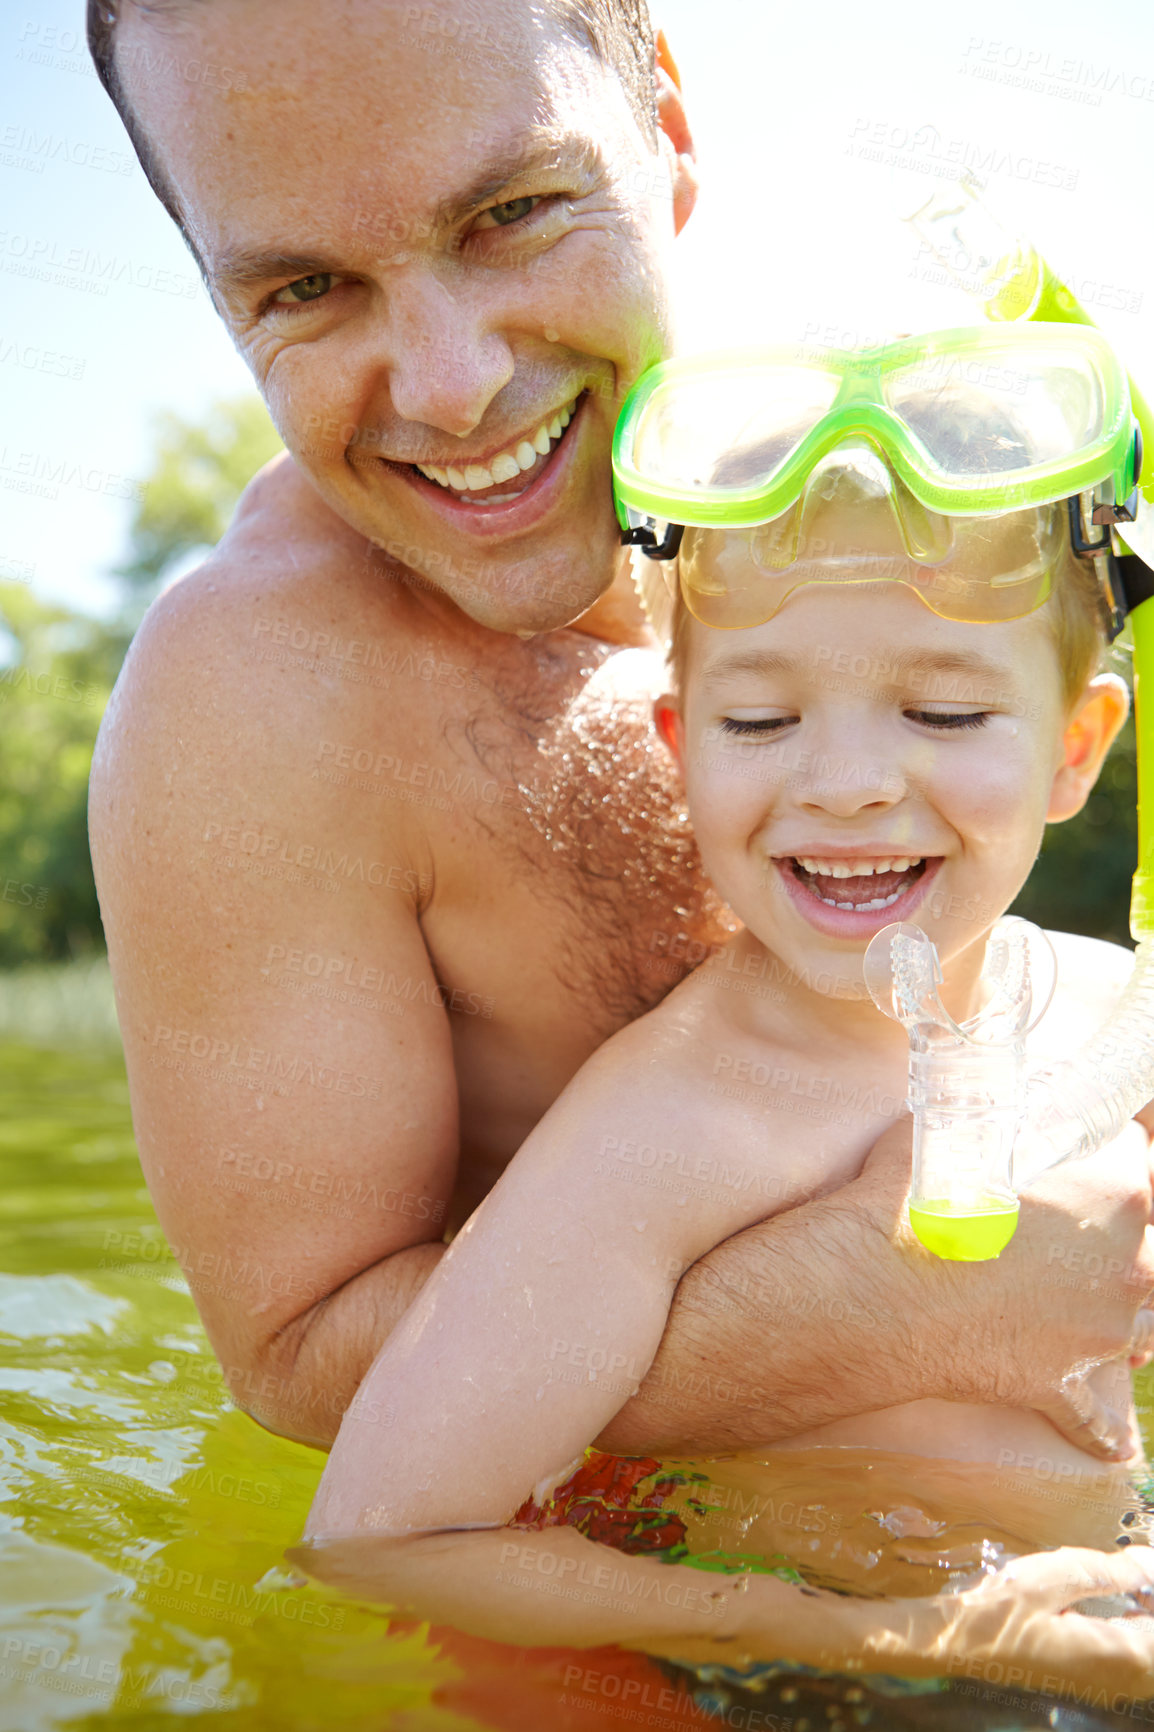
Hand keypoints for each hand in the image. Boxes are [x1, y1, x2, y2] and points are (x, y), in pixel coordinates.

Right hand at [826, 1545, 1153, 1700]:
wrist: (957, 1643)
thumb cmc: (1000, 1608)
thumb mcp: (1053, 1576)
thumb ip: (1108, 1571)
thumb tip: (1149, 1563)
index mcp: (1117, 1653)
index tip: (1146, 1558)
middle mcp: (1119, 1678)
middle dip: (1151, 1602)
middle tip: (1137, 1566)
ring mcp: (1105, 1684)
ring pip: (1148, 1655)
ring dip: (1144, 1618)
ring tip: (1129, 1580)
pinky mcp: (1090, 1680)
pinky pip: (1133, 1660)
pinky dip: (1135, 1632)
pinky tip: (1117, 1604)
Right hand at [848, 1118, 1153, 1458]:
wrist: (878, 1287)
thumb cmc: (915, 1197)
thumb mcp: (960, 1130)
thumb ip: (999, 1122)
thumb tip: (994, 1111)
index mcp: (1116, 1188)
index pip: (1138, 1157)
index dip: (1105, 1157)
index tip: (1078, 1157)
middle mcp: (1126, 1260)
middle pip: (1151, 1247)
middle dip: (1122, 1242)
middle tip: (1073, 1236)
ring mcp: (1097, 1328)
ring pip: (1142, 1329)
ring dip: (1126, 1321)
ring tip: (1095, 1314)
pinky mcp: (1059, 1381)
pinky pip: (1094, 1415)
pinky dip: (1102, 1429)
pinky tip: (1112, 1443)